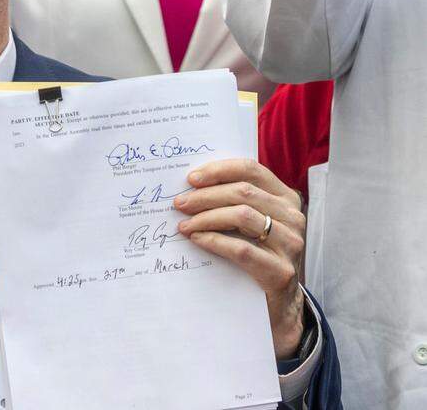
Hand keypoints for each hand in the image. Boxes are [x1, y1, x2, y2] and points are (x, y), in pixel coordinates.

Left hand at [174, 158, 306, 358]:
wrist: (277, 303)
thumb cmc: (257, 253)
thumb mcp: (250, 223)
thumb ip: (232, 200)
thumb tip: (191, 185)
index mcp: (285, 198)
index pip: (251, 170)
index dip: (218, 170)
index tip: (191, 178)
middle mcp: (293, 217)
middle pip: (242, 192)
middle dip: (205, 196)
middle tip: (179, 203)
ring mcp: (291, 243)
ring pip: (241, 216)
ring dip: (205, 218)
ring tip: (184, 224)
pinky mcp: (282, 271)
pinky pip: (241, 249)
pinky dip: (214, 241)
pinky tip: (197, 239)